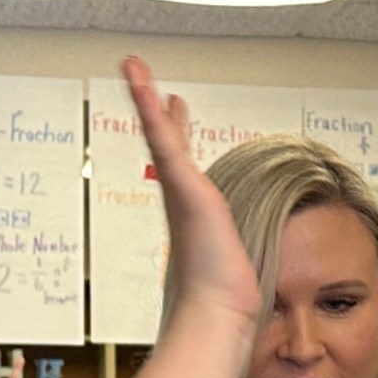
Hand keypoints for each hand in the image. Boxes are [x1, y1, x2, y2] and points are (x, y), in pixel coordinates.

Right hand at [125, 56, 260, 330]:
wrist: (215, 312)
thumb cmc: (224, 302)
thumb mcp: (235, 275)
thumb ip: (235, 274)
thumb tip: (245, 299)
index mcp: (194, 215)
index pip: (183, 169)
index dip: (177, 140)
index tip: (176, 115)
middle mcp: (181, 200)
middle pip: (165, 145)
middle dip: (154, 112)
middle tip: (143, 82)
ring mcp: (178, 191)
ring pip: (158, 135)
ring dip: (144, 97)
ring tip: (133, 66)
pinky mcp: (182, 185)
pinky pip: (162, 138)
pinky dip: (148, 106)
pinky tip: (143, 80)